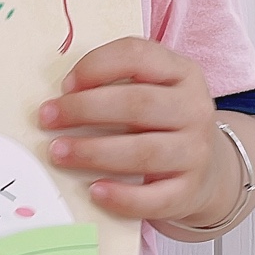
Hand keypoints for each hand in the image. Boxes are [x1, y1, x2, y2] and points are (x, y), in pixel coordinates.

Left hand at [37, 35, 235, 225]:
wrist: (207, 171)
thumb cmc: (162, 125)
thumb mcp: (153, 91)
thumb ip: (116, 85)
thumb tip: (62, 98)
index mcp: (182, 73)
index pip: (138, 56)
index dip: (96, 66)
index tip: (65, 85)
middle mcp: (194, 109)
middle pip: (137, 103)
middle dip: (85, 109)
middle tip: (47, 118)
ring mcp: (195, 152)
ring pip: (143, 151)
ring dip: (94, 152)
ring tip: (59, 152)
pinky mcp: (189, 192)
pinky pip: (154, 198)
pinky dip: (122, 196)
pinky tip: (95, 191)